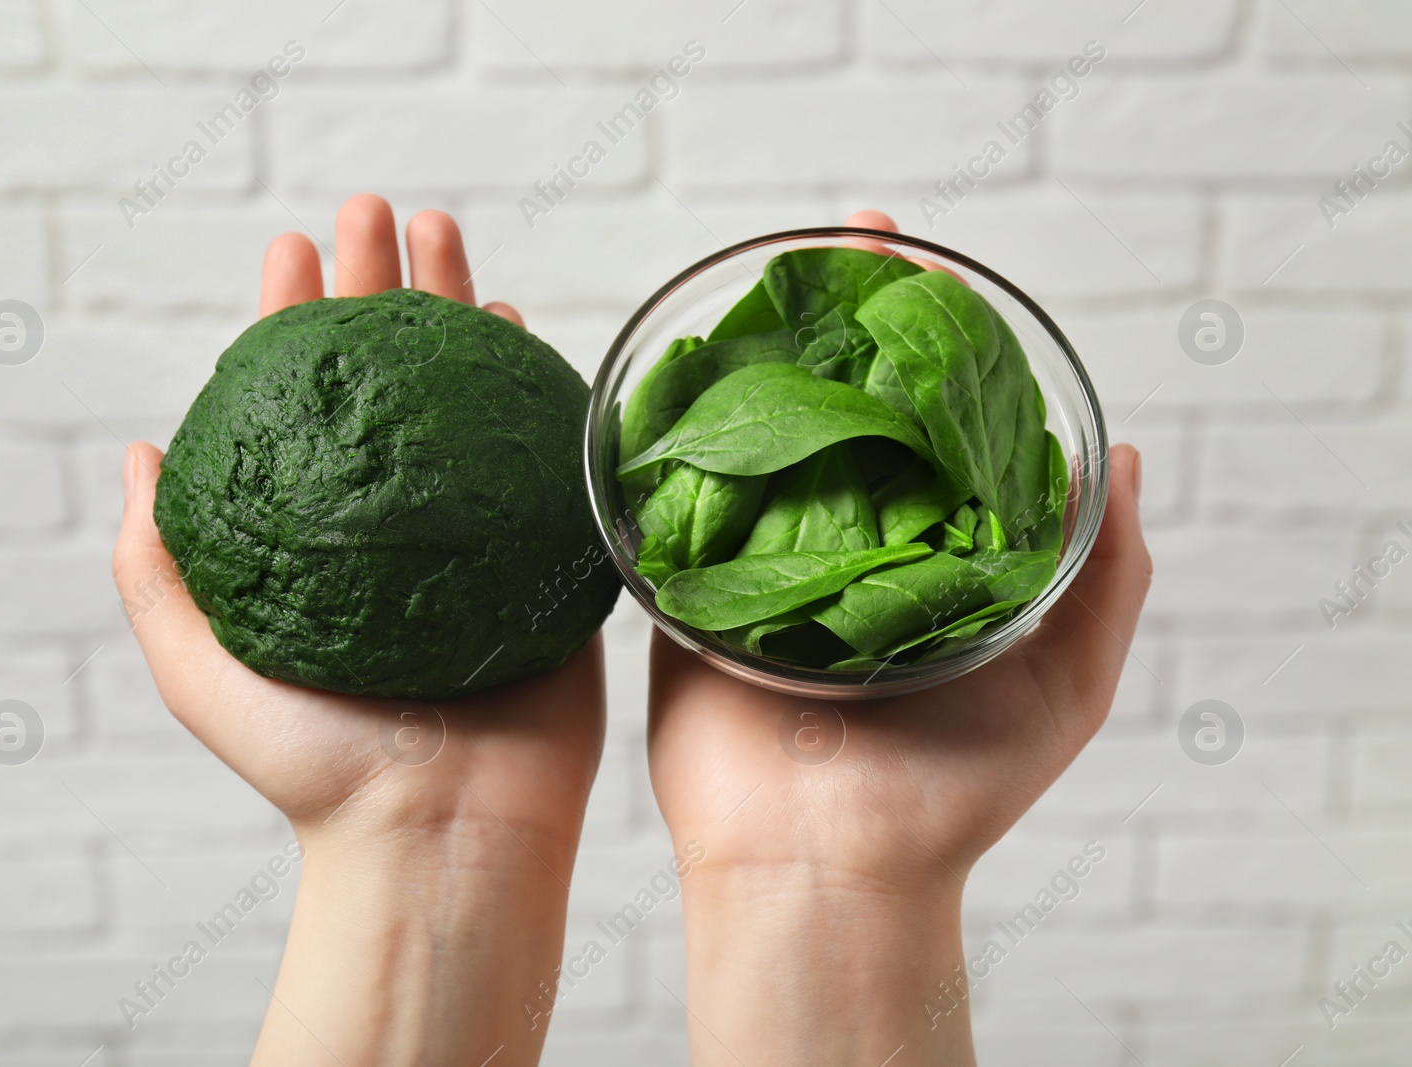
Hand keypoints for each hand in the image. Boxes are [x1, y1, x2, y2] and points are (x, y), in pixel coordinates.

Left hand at [112, 194, 601, 1066]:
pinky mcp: (540, 551)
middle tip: (374, 208)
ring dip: (456, 305)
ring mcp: (470, 529)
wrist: (439, 833)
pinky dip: (532, 383)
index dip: (291, 315)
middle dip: (377, 282)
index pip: (302, 399)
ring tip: (444, 232)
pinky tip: (522, 325)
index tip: (291, 245)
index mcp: (317, 534)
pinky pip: (540, 448)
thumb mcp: (200, 666)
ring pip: (463, 392)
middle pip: (386, 374)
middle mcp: (392, 519)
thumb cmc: (316, 768)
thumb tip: (139, 454)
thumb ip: (159, 563)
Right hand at [646, 211, 1152, 1066]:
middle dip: (847, 320)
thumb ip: (1101, 573)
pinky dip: (683, 438)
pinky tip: (685, 369)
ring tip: (770, 276)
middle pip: (846, 408)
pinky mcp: (691, 592)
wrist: (825, 868)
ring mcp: (765, 564)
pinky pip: (682, 504)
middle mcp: (851, 546)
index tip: (935, 266)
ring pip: (764, 440)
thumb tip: (1113, 455)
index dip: (939, 340)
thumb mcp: (1069, 679)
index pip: (938, 422)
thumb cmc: (954, 787)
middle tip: (848, 237)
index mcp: (934, 555)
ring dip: (765, 356)